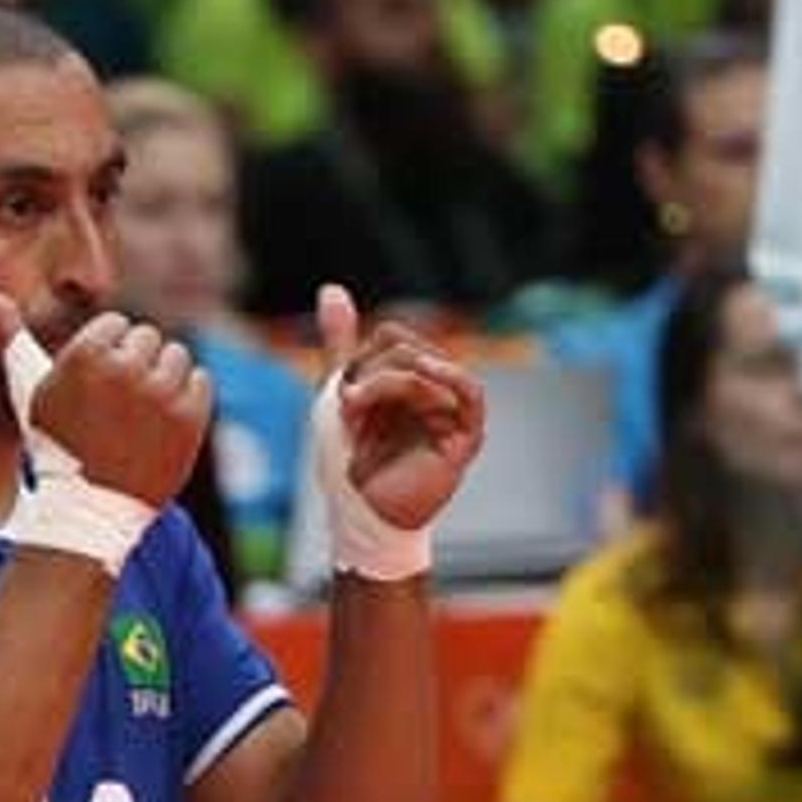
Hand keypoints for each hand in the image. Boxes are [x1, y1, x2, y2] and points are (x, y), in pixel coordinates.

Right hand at [0, 294, 209, 509]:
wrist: (88, 507)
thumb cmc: (53, 442)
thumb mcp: (26, 386)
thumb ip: (7, 334)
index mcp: (85, 355)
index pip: (116, 325)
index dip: (105, 356)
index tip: (94, 391)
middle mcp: (124, 369)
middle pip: (147, 338)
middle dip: (134, 367)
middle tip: (116, 409)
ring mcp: (160, 394)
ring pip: (176, 356)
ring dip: (162, 381)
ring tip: (139, 416)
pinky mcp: (190, 417)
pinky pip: (201, 381)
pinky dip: (186, 401)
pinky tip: (161, 425)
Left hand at [310, 282, 484, 540]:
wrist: (359, 513)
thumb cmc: (350, 458)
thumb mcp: (338, 391)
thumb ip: (340, 343)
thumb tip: (331, 289)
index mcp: (409, 377)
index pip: (394, 336)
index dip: (363, 355)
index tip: (344, 391)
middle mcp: (434, 390)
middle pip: (408, 348)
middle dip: (371, 372)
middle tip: (348, 406)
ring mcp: (451, 412)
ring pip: (428, 366)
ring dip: (386, 381)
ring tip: (357, 406)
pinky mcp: (465, 437)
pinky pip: (470, 394)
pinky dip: (446, 378)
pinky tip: (421, 376)